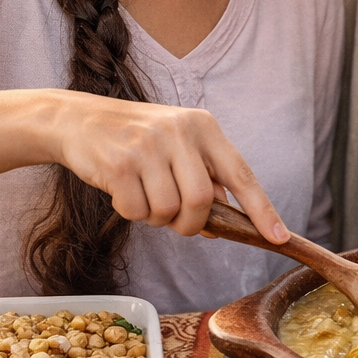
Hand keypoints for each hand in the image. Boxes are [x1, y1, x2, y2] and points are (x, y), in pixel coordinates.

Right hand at [50, 91, 291, 243]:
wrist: (78, 120)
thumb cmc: (136, 140)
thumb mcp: (177, 147)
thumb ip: (204, 179)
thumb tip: (222, 226)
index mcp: (203, 126)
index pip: (241, 173)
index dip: (261, 209)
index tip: (278, 237)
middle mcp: (179, 132)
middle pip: (202, 200)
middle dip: (192, 223)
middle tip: (176, 221)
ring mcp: (148, 146)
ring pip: (169, 210)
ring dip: (158, 218)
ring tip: (144, 195)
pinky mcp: (119, 164)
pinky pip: (137, 212)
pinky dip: (131, 212)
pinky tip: (122, 189)